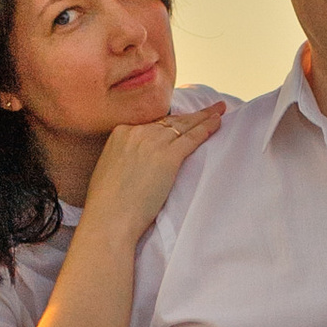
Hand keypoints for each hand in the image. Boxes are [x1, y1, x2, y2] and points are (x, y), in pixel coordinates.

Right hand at [78, 100, 225, 247]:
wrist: (108, 218)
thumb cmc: (107, 205)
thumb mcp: (109, 168)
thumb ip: (125, 157)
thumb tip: (137, 164)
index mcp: (121, 133)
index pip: (152, 124)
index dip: (170, 123)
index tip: (182, 121)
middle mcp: (137, 132)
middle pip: (170, 121)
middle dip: (192, 115)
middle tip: (211, 108)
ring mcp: (153, 143)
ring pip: (184, 126)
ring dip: (204, 118)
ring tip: (219, 112)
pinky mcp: (168, 157)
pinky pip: (192, 138)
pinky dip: (207, 129)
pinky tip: (217, 123)